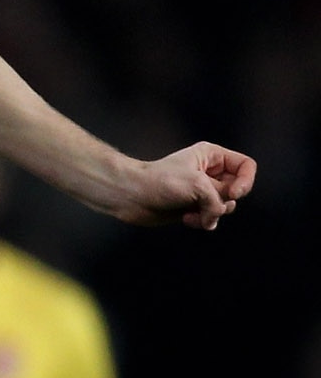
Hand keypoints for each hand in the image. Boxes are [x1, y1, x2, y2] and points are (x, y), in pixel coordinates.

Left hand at [114, 143, 254, 228]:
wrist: (131, 196)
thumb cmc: (161, 182)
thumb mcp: (198, 185)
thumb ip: (218, 201)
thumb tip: (214, 219)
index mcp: (212, 156)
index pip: (246, 166)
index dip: (246, 181)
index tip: (234, 193)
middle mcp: (210, 172)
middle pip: (237, 189)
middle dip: (224, 200)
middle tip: (207, 203)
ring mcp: (201, 191)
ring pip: (225, 206)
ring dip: (212, 213)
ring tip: (193, 213)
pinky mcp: (193, 207)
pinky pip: (211, 218)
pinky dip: (202, 221)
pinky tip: (186, 219)